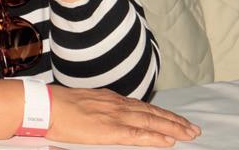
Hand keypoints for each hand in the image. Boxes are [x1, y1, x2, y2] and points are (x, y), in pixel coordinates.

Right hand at [47, 85, 200, 146]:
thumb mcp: (82, 102)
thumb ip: (98, 108)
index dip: (160, 113)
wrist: (46, 106)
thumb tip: (103, 117)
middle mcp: (116, 104)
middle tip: (192, 128)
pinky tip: (169, 141)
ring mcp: (114, 116)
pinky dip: (155, 137)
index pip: (141, 106)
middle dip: (174, 120)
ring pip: (151, 121)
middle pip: (151, 112)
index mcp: (109, 98)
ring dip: (173, 127)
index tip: (174, 118)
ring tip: (189, 133)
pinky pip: (138, 134)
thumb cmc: (57, 105)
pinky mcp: (110, 130)